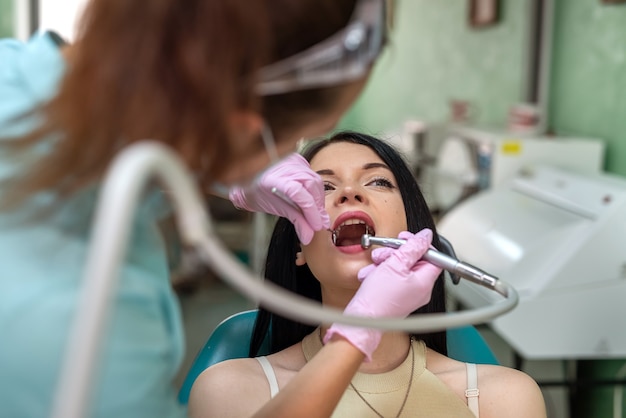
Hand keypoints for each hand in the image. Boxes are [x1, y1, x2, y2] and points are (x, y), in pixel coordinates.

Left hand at [228, 153, 329, 243]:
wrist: (250, 179)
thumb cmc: (260, 194)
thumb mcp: (275, 208)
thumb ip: (295, 220)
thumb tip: (309, 236)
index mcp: (272, 179)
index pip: (297, 192)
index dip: (310, 210)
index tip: (317, 226)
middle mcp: (284, 166)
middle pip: (310, 184)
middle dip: (318, 206)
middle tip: (320, 223)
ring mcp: (291, 160)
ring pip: (314, 179)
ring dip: (319, 200)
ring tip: (317, 215)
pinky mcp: (298, 159)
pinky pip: (312, 175)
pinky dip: (315, 191)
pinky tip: (314, 202)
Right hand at [324, 229, 441, 360]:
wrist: (362, 319)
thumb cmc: (378, 297)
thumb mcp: (395, 264)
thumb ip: (413, 247)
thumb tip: (425, 236)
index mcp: (425, 282)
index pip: (433, 257)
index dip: (419, 245)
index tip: (406, 239)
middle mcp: (419, 290)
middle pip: (414, 260)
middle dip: (396, 253)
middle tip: (386, 252)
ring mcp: (408, 294)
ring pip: (400, 267)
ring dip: (385, 262)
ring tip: (375, 265)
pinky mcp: (396, 296)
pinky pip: (392, 277)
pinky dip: (381, 273)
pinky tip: (371, 275)